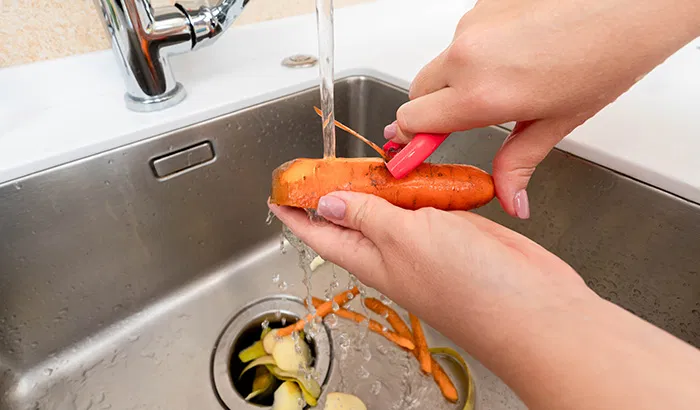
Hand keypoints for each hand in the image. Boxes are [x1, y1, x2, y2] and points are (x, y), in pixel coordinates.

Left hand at [269, 193, 699, 408]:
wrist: (534, 309)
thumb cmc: (467, 281)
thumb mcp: (404, 239)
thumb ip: (367, 215)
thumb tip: (326, 203)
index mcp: (371, 258)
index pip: (320, 233)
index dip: (295, 213)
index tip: (276, 193)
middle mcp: (394, 252)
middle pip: (354, 216)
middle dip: (334, 191)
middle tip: (320, 162)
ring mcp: (428, 243)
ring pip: (394, 208)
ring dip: (380, 184)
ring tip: (364, 159)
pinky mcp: (459, 234)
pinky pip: (430, 205)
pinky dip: (424, 185)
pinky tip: (421, 169)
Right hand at [384, 0, 699, 218]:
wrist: (631, 4)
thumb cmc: (604, 55)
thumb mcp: (556, 122)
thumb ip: (518, 164)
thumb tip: (509, 198)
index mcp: (481, 94)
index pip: (412, 122)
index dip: (409, 141)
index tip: (407, 153)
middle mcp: (466, 56)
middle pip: (415, 93)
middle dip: (428, 112)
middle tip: (456, 123)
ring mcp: (471, 25)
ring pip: (441, 64)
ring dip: (456, 80)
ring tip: (502, 82)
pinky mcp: (480, 5)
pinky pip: (462, 39)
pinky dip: (476, 53)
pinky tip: (511, 55)